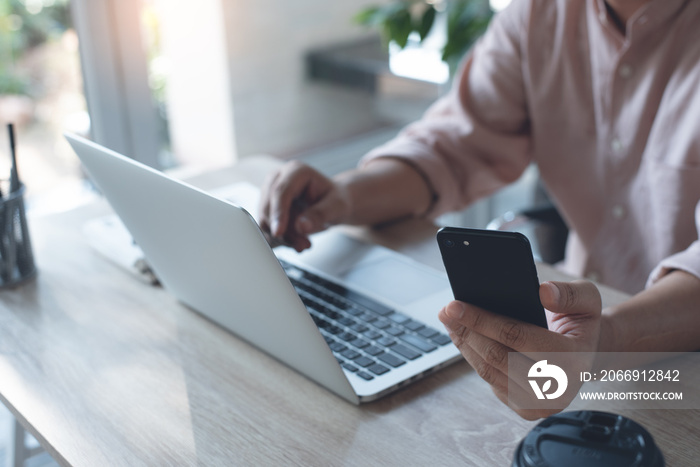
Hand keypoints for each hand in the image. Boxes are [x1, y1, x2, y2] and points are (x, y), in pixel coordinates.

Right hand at [259, 161, 351, 251]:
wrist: (332, 204)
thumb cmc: (335, 200)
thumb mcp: (336, 207)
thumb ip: (320, 214)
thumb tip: (301, 226)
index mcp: (296, 171)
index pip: (280, 192)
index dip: (278, 213)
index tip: (279, 232)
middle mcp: (278, 179)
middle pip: (269, 208)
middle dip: (284, 231)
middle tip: (303, 245)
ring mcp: (269, 194)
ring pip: (265, 220)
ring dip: (283, 238)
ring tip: (304, 244)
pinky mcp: (267, 209)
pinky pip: (266, 227)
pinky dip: (279, 239)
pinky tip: (295, 243)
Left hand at [437, 280, 601, 419]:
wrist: (589, 356)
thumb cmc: (582, 323)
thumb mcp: (587, 300)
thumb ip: (569, 294)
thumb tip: (543, 292)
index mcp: (573, 359)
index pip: (516, 336)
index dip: (481, 320)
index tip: (455, 305)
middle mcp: (557, 387)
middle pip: (496, 356)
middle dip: (466, 331)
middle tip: (446, 310)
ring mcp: (540, 403)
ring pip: (488, 370)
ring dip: (464, 344)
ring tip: (450, 322)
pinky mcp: (525, 409)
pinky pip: (490, 380)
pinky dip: (473, 357)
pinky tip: (464, 338)